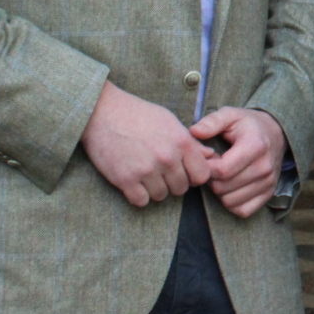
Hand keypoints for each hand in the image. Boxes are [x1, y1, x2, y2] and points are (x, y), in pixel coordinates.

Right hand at [81, 81, 215, 206]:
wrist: (102, 111)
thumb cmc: (138, 114)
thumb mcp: (170, 121)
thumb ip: (191, 142)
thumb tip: (210, 155)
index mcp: (181, 142)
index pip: (202, 175)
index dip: (194, 176)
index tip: (184, 172)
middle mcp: (167, 158)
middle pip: (181, 188)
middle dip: (173, 183)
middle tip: (160, 171)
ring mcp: (146, 170)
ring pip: (161, 196)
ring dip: (155, 189)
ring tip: (145, 173)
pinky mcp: (125, 179)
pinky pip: (141, 201)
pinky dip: (138, 195)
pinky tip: (134, 182)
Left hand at [190, 106, 287, 217]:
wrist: (275, 133)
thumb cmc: (248, 125)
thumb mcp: (230, 115)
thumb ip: (212, 122)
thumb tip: (194, 132)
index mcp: (255, 146)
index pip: (222, 170)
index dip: (205, 168)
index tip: (205, 159)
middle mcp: (265, 167)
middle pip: (223, 187)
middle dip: (210, 180)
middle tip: (212, 167)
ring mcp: (269, 182)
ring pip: (230, 201)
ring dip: (219, 192)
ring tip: (221, 176)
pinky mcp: (269, 194)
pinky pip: (242, 210)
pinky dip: (231, 203)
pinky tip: (230, 187)